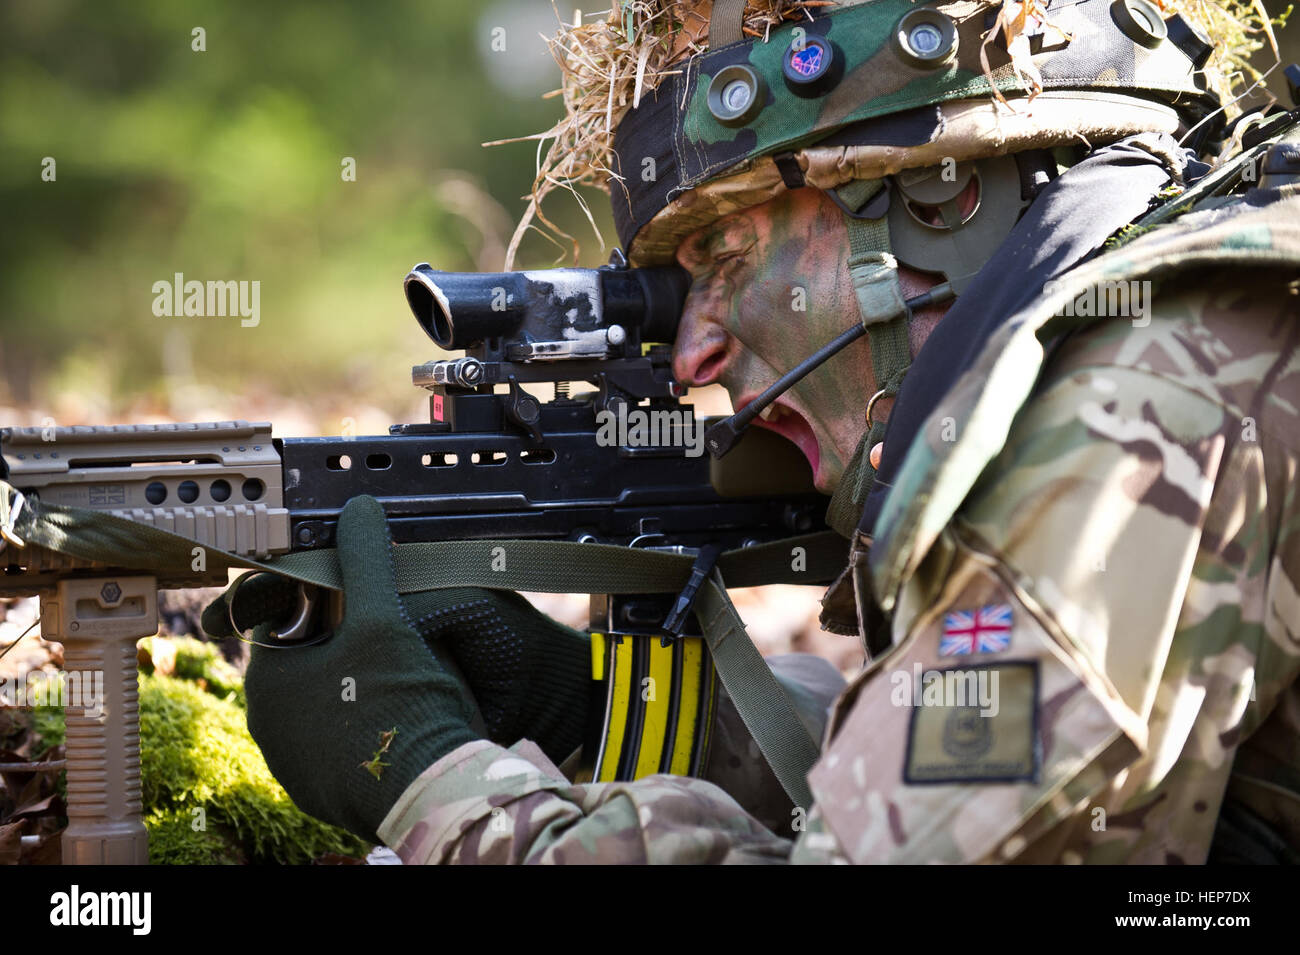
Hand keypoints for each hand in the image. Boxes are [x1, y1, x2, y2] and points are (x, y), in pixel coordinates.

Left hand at [205, 547, 593, 768]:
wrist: (428, 793)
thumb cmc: (399, 704)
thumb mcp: (384, 618)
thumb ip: (366, 559)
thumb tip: (359, 508)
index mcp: (269, 678)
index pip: (286, 617)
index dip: (327, 598)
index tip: (361, 596)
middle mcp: (267, 725)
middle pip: (305, 660)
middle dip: (340, 643)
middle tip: (388, 635)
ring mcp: (291, 764)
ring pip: (319, 702)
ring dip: (350, 684)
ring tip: (399, 676)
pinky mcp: (318, 791)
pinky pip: (333, 741)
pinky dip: (358, 724)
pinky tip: (395, 717)